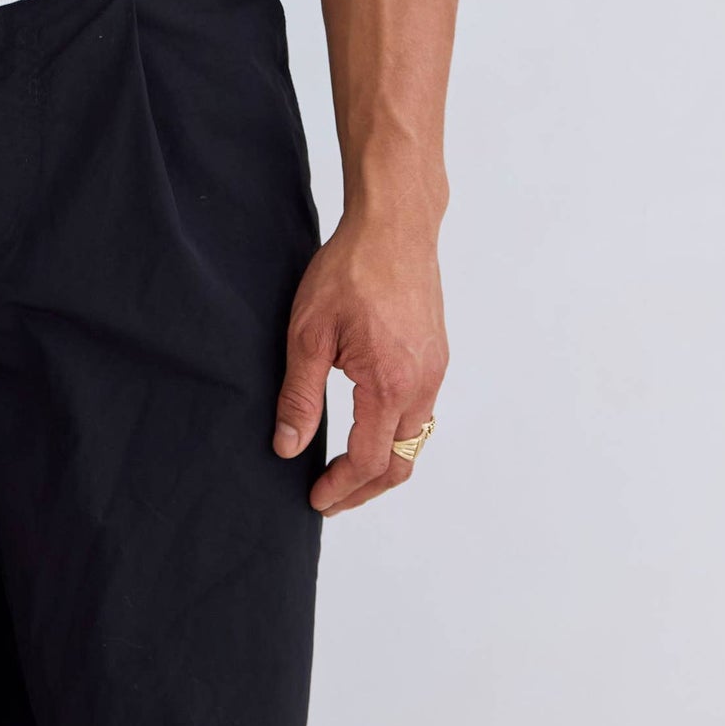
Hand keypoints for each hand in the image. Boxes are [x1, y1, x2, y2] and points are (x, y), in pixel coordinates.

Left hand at [272, 211, 446, 514]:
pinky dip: (396, 433)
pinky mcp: (436, 354)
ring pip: (415, 439)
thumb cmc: (349, 272)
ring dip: (384, 463)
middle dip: (365, 488)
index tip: (316, 499)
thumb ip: (299, 397)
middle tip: (331, 498)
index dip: (342, 487)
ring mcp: (435, 369)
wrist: (394, 226)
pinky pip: (422, 411)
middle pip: (401, 462)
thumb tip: (288, 448)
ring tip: (347, 470)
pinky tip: (370, 426)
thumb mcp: (309, 335)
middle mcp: (422, 384)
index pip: (369, 460)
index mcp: (390, 385)